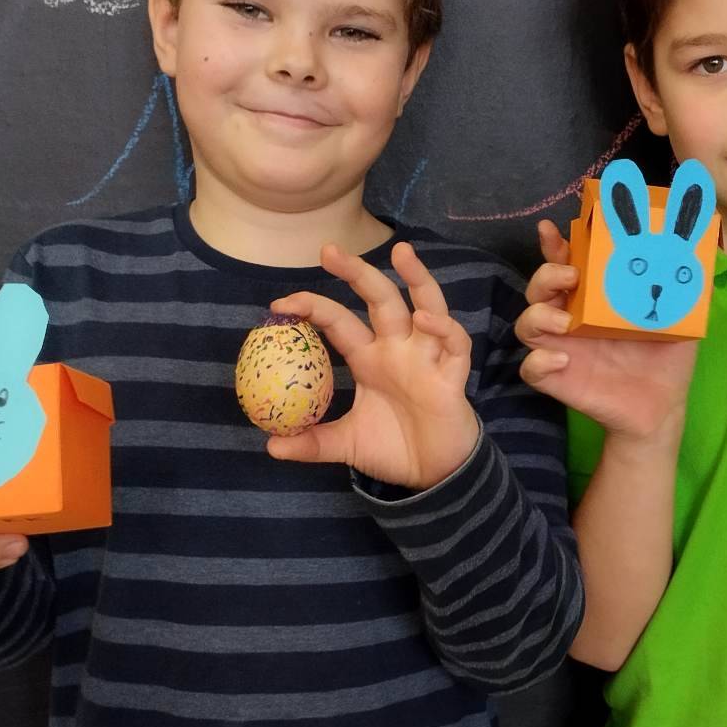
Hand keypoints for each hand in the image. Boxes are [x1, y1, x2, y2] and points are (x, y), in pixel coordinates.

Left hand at [268, 242, 478, 490]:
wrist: (433, 475)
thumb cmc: (393, 449)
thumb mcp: (346, 444)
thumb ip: (312, 442)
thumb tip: (271, 445)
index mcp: (368, 359)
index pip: (339, 321)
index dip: (313, 307)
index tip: (281, 304)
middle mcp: (398, 349)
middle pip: (380, 298)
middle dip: (356, 272)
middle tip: (327, 251)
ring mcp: (427, 358)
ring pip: (426, 306)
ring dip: (416, 278)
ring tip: (401, 251)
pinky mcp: (452, 375)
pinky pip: (454, 344)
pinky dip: (444, 329)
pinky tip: (426, 319)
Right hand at [515, 220, 695, 440]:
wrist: (662, 408)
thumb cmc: (666, 359)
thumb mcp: (679, 319)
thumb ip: (682, 289)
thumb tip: (700, 254)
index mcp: (595, 299)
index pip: (567, 264)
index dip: (555, 246)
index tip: (550, 231)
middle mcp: (572, 318)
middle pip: (539, 287)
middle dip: (547, 275)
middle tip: (572, 277)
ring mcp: (562, 348)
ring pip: (527, 324)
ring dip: (538, 316)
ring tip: (565, 323)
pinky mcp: (557, 378)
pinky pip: (530, 368)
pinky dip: (539, 362)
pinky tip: (563, 361)